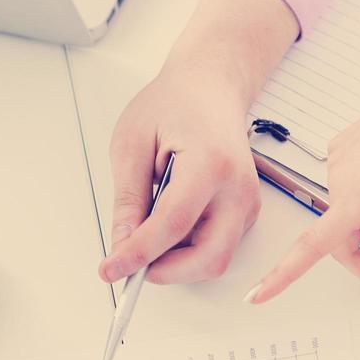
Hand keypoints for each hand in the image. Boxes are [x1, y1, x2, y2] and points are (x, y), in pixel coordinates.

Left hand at [98, 72, 261, 284]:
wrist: (210, 87)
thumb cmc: (174, 104)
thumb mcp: (132, 143)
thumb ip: (129, 199)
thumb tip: (123, 243)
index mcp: (211, 163)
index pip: (173, 224)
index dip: (139, 253)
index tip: (112, 268)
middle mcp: (239, 188)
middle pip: (208, 258)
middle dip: (166, 272)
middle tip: (130, 264)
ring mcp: (247, 203)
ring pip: (214, 260)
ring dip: (176, 262)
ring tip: (147, 232)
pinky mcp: (246, 212)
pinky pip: (217, 248)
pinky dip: (187, 251)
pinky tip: (167, 227)